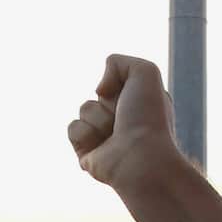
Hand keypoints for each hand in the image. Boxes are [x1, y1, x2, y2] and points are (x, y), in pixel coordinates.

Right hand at [68, 55, 183, 190]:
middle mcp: (123, 121)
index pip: (116, 82)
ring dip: (97, 118)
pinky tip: (101, 147)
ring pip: (84, 109)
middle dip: (107, 102)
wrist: (140, 158)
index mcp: (139, 104)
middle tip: (123, 118)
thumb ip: (118, 62)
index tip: (134, 97)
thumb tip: (99, 90)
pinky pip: (73, 129)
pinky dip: (85, 134)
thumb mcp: (144, 72)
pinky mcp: (87, 153)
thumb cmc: (148, 117)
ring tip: (114, 135)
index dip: (120, 85)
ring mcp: (105, 138)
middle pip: (98, 95)